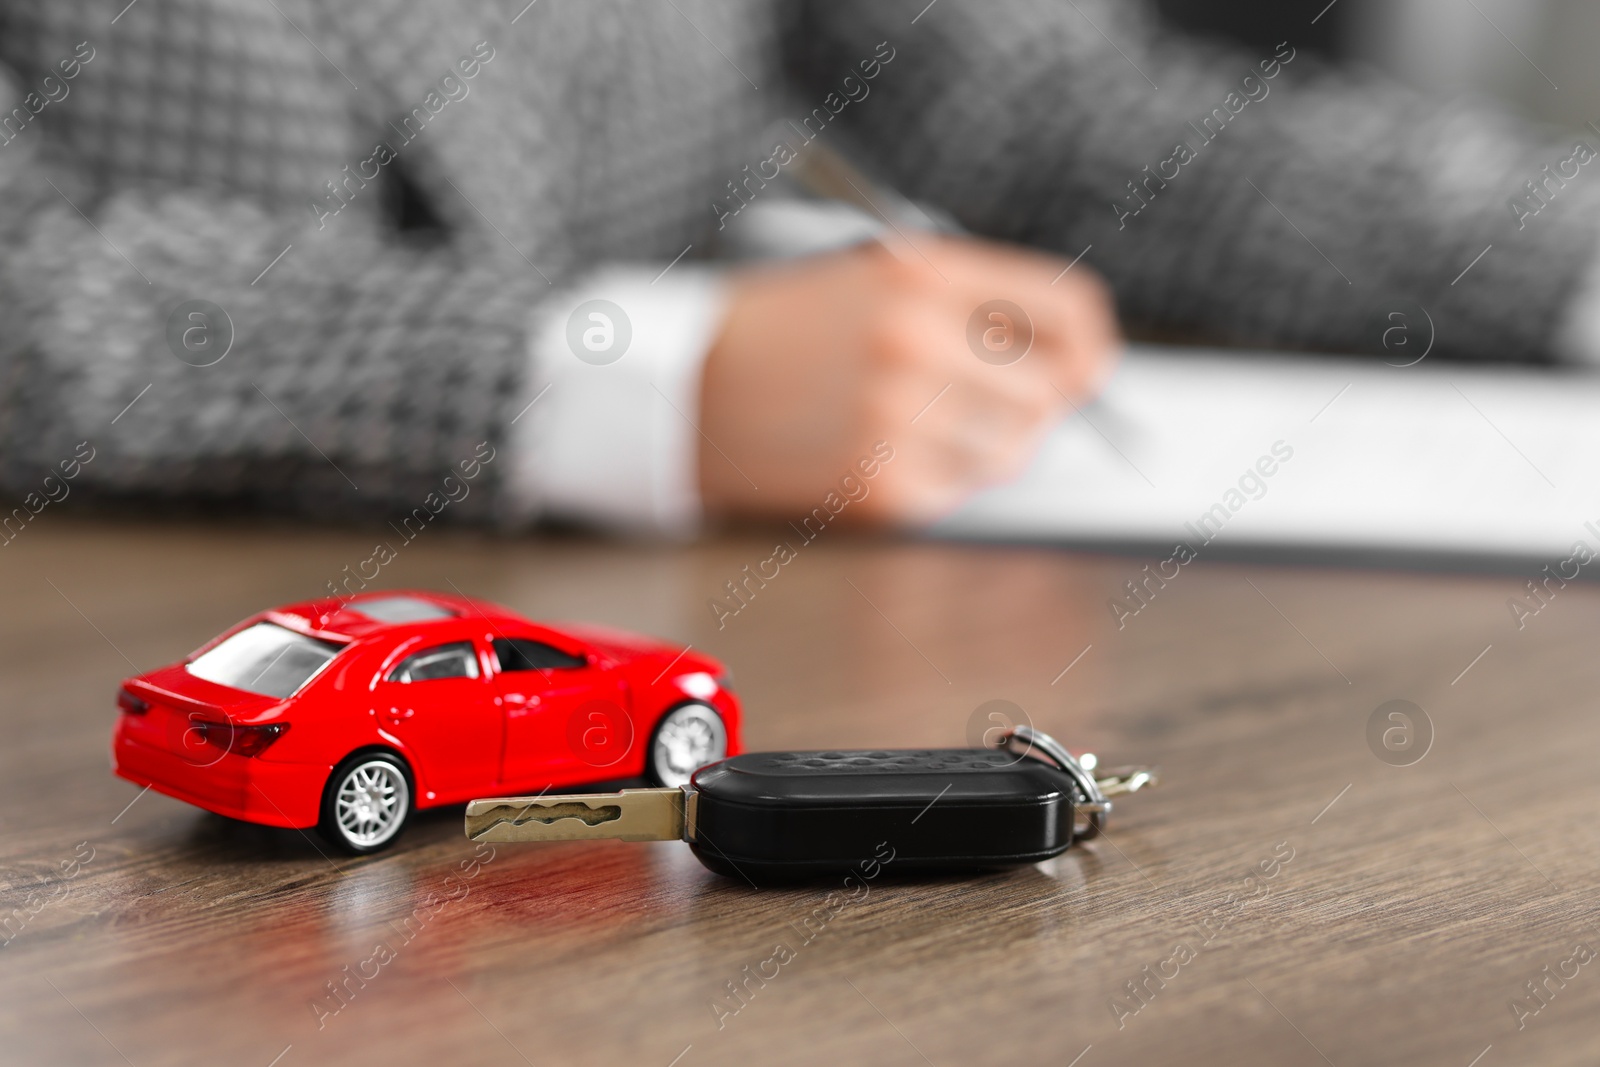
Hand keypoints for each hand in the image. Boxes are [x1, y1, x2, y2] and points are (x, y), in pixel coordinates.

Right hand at [697, 234, 1120, 523]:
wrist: (684, 392)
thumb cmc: (787, 332)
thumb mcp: (875, 277)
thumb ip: (971, 301)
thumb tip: (1073, 360)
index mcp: (921, 272)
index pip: (1066, 307)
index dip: (1090, 342)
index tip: (1089, 364)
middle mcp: (915, 340)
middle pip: (1050, 387)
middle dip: (1040, 403)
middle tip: (1004, 406)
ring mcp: (896, 418)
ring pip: (1012, 449)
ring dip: (992, 446)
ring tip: (934, 429)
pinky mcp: (877, 486)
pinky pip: (960, 491)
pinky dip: (943, 480)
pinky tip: (893, 455)